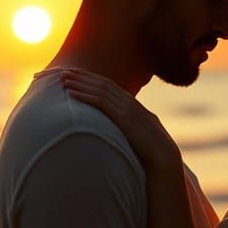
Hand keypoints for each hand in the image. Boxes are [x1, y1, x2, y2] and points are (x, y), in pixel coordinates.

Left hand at [60, 68, 179, 169]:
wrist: (165, 157)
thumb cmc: (154, 152)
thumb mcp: (142, 136)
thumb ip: (131, 130)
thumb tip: (123, 135)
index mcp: (134, 106)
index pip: (111, 87)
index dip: (93, 80)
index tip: (79, 76)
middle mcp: (130, 103)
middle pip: (102, 84)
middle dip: (83, 77)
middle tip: (65, 71)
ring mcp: (126, 108)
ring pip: (99, 90)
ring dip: (79, 83)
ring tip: (63, 79)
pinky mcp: (122, 117)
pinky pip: (100, 101)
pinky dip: (84, 95)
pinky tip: (71, 93)